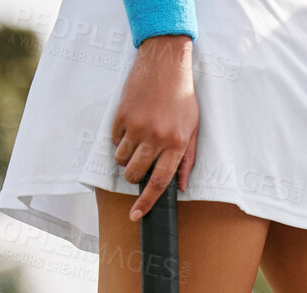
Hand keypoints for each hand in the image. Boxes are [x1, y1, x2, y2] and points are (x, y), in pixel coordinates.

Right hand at [111, 36, 198, 219]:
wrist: (165, 64)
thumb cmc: (182, 97)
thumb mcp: (192, 128)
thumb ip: (187, 159)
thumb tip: (181, 186)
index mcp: (176, 144)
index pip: (160, 182)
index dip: (146, 202)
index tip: (136, 215)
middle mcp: (156, 137)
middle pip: (134, 173)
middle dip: (133, 176)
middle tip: (139, 164)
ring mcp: (137, 126)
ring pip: (121, 159)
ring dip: (125, 158)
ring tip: (137, 141)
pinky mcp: (122, 115)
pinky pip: (114, 140)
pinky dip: (120, 139)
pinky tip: (132, 125)